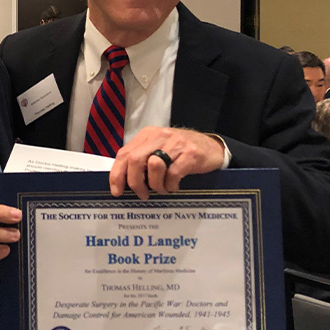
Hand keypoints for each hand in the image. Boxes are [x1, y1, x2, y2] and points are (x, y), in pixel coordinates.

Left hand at [110, 126, 224, 199]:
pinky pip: (173, 173)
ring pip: (154, 166)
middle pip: (135, 160)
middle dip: (135, 182)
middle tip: (143, 194)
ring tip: (162, 189)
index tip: (117, 191)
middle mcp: (160, 136)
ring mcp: (176, 143)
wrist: (212, 147)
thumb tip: (122, 181)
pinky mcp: (191, 153)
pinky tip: (174, 186)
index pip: (124, 154)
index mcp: (147, 135)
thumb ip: (141, 160)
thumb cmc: (181, 152)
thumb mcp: (158, 150)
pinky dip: (170, 185)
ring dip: (155, 184)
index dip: (117, 175)